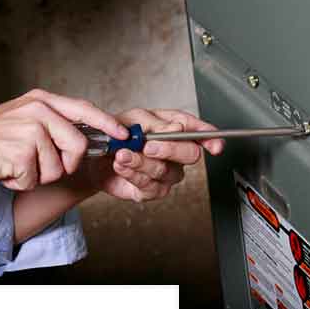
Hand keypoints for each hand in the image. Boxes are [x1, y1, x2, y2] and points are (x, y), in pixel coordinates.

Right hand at [0, 89, 128, 190]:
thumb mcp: (20, 118)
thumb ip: (50, 123)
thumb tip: (83, 139)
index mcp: (40, 100)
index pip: (84, 109)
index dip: (107, 123)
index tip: (124, 134)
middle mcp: (38, 111)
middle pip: (78, 145)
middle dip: (64, 164)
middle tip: (38, 166)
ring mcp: (30, 130)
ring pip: (57, 167)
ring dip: (37, 175)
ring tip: (14, 163)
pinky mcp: (21, 152)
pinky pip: (36, 179)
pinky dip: (20, 182)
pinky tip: (4, 170)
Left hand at [83, 108, 223, 202]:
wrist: (95, 154)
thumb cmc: (118, 133)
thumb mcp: (134, 119)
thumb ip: (157, 124)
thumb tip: (178, 128)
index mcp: (175, 128)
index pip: (199, 132)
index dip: (210, 138)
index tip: (214, 145)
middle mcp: (175, 152)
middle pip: (190, 154)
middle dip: (169, 149)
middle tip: (147, 146)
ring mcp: (166, 172)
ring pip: (166, 170)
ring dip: (141, 162)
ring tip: (122, 154)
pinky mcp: (153, 189)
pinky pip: (150, 186)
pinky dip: (133, 174)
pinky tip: (121, 166)